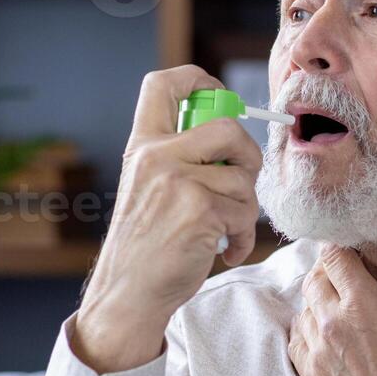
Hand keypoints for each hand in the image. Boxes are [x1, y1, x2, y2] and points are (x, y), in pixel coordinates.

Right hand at [75, 66, 263, 373]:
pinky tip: (225, 250)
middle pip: (228, 126)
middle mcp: (155, 155)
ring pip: (244, 178)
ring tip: (224, 231)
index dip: (201, 81)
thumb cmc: (145, 245)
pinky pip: (245, 213)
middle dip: (248, 157)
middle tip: (239, 185)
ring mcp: (177, 181)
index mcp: (142, 145)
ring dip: (245, 210)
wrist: (128, 295)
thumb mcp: (148, 187)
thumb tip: (233, 138)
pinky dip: (243, 238)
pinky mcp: (199, 210)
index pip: (163, 83)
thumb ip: (178, 158)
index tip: (221, 101)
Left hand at [288, 238, 376, 375]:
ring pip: (303, 309)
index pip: (334, 255)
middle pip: (314, 279)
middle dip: (330, 273)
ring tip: (342, 307)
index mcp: (362, 304)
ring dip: (318, 303)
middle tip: (351, 277)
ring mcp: (318, 351)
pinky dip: (307, 332)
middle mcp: (332, 323)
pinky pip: (296, 342)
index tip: (356, 252)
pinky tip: (327, 335)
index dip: (342, 248)